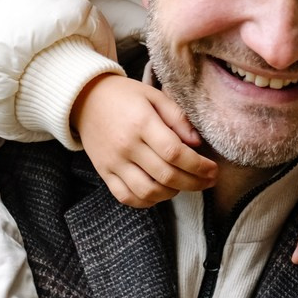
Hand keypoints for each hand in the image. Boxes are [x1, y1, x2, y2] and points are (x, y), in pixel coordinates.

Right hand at [72, 74, 216, 207]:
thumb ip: (178, 118)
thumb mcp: (154, 96)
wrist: (84, 100)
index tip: (213, 169)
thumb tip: (197, 144)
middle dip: (194, 183)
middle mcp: (126, 146)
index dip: (199, 166)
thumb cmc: (124, 96)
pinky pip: (127, 197)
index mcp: (141, 123)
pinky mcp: (104, 173)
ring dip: (173, 193)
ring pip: (148, 191)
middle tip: (209, 181)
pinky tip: (161, 192)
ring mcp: (113, 162)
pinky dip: (148, 201)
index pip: (175, 153)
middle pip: (166, 175)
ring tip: (185, 185)